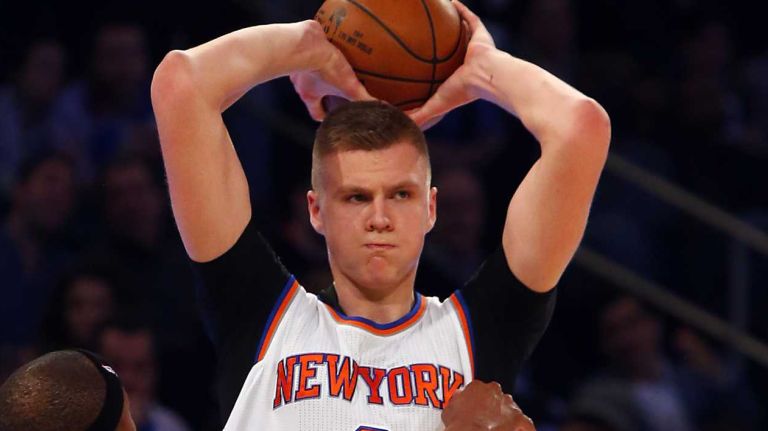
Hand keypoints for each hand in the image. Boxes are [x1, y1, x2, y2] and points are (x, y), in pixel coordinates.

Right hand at [289, 20, 372, 120]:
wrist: (307, 43)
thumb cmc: (324, 67)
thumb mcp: (348, 86)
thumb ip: (362, 98)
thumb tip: (378, 106)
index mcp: (310, 94)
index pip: (317, 114)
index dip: (327, 117)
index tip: (335, 118)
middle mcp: (300, 82)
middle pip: (313, 92)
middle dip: (326, 92)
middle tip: (338, 89)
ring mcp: (298, 63)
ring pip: (310, 71)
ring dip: (321, 70)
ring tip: (336, 66)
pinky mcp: (300, 46)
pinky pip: (311, 49)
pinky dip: (320, 49)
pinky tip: (333, 44)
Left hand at [408, 0, 496, 128]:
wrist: (486, 78)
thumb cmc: (463, 92)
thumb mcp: (436, 105)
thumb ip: (420, 115)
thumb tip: (398, 123)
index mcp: (455, 76)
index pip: (439, 71)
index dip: (429, 67)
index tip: (413, 63)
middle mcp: (464, 60)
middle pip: (448, 50)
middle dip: (438, 44)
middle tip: (420, 37)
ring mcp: (474, 46)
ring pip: (460, 32)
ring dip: (450, 24)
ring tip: (435, 15)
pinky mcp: (481, 34)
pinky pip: (470, 18)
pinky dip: (461, 9)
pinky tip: (449, 1)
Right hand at [442, 381, 534, 430]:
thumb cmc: (460, 427)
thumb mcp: (449, 410)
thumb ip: (458, 399)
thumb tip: (460, 397)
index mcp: (478, 387)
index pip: (480, 390)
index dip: (478, 402)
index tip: (476, 410)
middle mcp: (496, 392)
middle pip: (497, 398)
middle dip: (494, 408)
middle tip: (487, 422)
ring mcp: (510, 406)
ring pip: (510, 410)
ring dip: (506, 418)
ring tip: (499, 430)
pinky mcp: (522, 421)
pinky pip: (523, 425)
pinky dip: (519, 429)